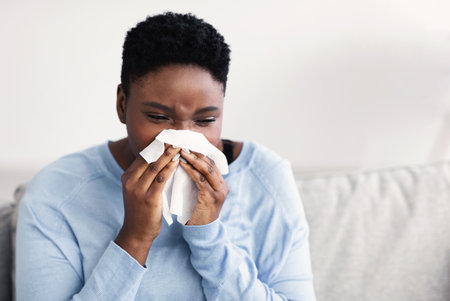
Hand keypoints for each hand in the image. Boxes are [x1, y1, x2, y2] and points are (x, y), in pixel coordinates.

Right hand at [115, 145, 179, 264]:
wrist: (137, 232)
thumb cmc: (141, 210)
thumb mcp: (138, 190)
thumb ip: (144, 175)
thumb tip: (158, 159)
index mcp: (127, 177)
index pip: (142, 156)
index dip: (156, 146)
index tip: (167, 138)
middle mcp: (130, 181)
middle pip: (148, 159)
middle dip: (162, 148)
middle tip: (175, 138)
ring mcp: (138, 190)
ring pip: (154, 167)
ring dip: (167, 155)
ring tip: (178, 147)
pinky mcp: (149, 199)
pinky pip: (160, 180)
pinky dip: (169, 169)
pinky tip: (177, 162)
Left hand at [180, 150, 228, 224]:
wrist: (201, 232)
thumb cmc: (198, 212)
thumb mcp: (201, 194)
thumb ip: (200, 182)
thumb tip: (188, 164)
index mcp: (222, 185)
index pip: (213, 164)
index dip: (201, 154)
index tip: (189, 146)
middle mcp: (223, 187)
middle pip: (211, 164)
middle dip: (197, 154)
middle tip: (184, 146)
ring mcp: (219, 193)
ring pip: (207, 170)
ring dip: (193, 159)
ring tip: (182, 152)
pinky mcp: (211, 198)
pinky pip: (200, 180)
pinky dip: (190, 170)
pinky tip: (182, 165)